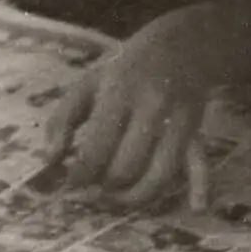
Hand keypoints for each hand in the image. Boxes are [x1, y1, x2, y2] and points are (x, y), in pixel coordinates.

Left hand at [49, 5, 231, 208]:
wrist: (185, 43)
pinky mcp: (197, 130)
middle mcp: (151, 108)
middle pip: (126, 168)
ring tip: (118, 198)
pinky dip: (200, 187)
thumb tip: (50, 160)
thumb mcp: (88, 82)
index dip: (80, 176)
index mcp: (119, 93)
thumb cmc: (127, 67)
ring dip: (136, 197)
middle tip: (95, 187)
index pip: (96, 150)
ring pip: (158, 175)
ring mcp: (178, 120)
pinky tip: (197, 208)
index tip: (72, 183)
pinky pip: (201, 162)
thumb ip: (63, 119)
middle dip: (106, 187)